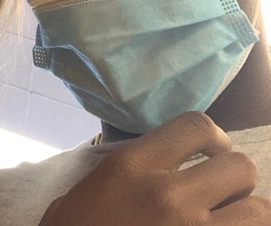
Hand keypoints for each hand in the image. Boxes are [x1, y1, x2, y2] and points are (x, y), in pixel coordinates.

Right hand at [39, 111, 270, 224]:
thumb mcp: (87, 189)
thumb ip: (128, 171)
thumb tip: (160, 166)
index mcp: (133, 165)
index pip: (195, 126)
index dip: (214, 137)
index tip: (211, 152)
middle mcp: (169, 194)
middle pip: (240, 167)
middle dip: (237, 180)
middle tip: (221, 193)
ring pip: (259, 212)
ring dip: (248, 215)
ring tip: (228, 220)